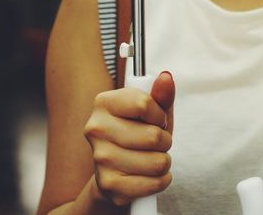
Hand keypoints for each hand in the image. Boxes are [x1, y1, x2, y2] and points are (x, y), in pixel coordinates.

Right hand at [83, 72, 175, 205]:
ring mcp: (100, 158)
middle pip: (153, 136)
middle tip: (155, 142)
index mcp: (103, 103)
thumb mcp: (152, 111)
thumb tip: (166, 78)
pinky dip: (161, 180)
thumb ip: (161, 94)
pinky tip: (149, 175)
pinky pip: (154, 183)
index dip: (160, 115)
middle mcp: (96, 129)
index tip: (157, 120)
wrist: (116, 170)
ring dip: (164, 161)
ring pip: (158, 162)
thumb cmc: (138, 133)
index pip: (144, 104)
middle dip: (164, 141)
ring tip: (151, 158)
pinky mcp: (109, 184)